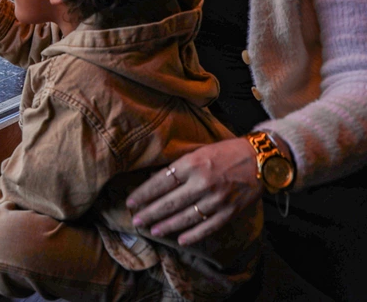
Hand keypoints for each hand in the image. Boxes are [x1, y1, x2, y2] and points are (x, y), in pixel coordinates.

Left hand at [126, 138, 262, 246]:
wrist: (262, 159)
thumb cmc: (226, 152)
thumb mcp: (198, 152)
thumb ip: (179, 167)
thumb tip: (154, 180)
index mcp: (193, 164)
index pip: (161, 182)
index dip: (144, 194)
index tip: (131, 202)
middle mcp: (203, 182)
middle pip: (170, 202)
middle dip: (150, 213)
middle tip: (136, 220)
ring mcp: (218, 199)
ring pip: (187, 217)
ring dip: (168, 225)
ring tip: (153, 230)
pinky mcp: (231, 211)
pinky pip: (208, 227)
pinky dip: (194, 235)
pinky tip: (181, 240)